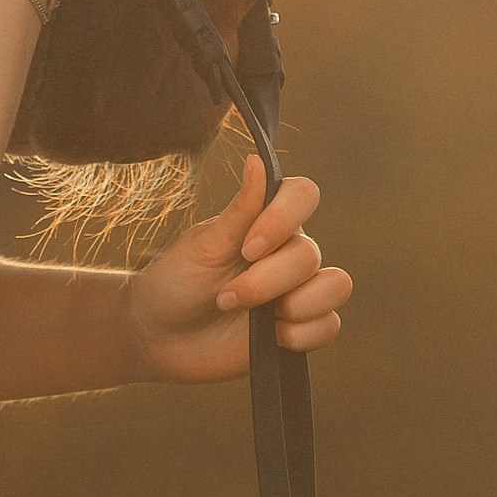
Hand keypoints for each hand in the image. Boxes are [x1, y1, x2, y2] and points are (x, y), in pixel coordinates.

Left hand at [122, 157, 350, 383]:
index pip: (304, 195)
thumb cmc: (176, 282)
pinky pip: (329, 326)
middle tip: (225, 297)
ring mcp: (297, 291)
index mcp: (265, 221)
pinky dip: (301, 335)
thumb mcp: (203, 246)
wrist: (160, 338)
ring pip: (335, 286)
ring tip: (256, 318)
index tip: (247, 248)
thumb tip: (257, 159)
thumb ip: (240, 209)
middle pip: (310, 254)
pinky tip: (270, 338)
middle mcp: (288, 251)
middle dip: (266, 282)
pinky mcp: (300, 329)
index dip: (284, 219)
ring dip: (296, 306)